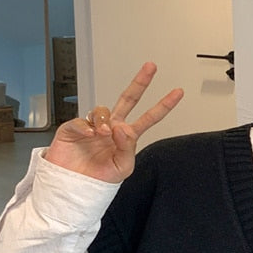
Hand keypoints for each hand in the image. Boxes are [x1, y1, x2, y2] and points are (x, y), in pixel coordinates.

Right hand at [45, 62, 183, 182]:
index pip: (148, 118)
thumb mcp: (123, 167)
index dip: (163, 105)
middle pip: (128, 99)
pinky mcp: (74, 127)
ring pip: (103, 110)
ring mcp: (93, 125)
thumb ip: (127, 147)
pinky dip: (86, 127)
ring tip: (103, 134)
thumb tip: (122, 127)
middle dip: (140, 83)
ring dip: (105, 120)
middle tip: (151, 67)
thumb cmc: (100, 178)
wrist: (76, 185)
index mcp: (126, 136)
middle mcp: (112, 127)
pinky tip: (89, 135)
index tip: (177, 93)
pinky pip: (82, 120)